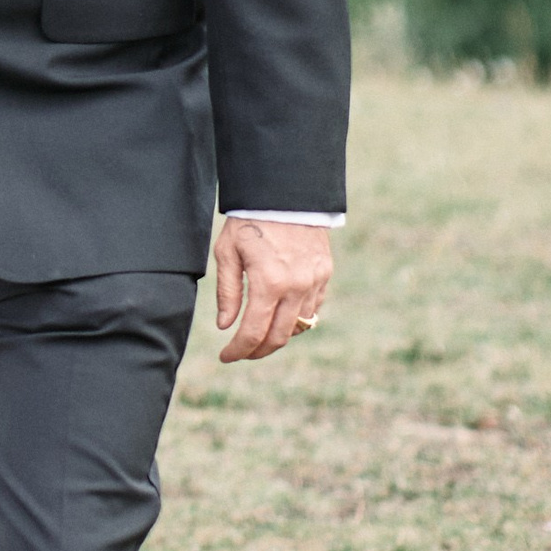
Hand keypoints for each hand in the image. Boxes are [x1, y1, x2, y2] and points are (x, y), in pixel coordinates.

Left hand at [212, 218, 332, 362]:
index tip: (225, 357)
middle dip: (257, 351)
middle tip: (241, 352)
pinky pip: (313, 309)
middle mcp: (296, 287)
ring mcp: (314, 282)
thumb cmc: (250, 220)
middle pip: (279, 338)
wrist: (285, 193)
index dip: (238, 351)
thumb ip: (228, 292)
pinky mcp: (324, 274)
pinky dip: (296, 319)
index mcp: (269, 282)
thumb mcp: (227, 252)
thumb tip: (225, 326)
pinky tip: (280, 315)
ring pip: (298, 327)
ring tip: (258, 333)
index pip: (253, 332)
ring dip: (277, 336)